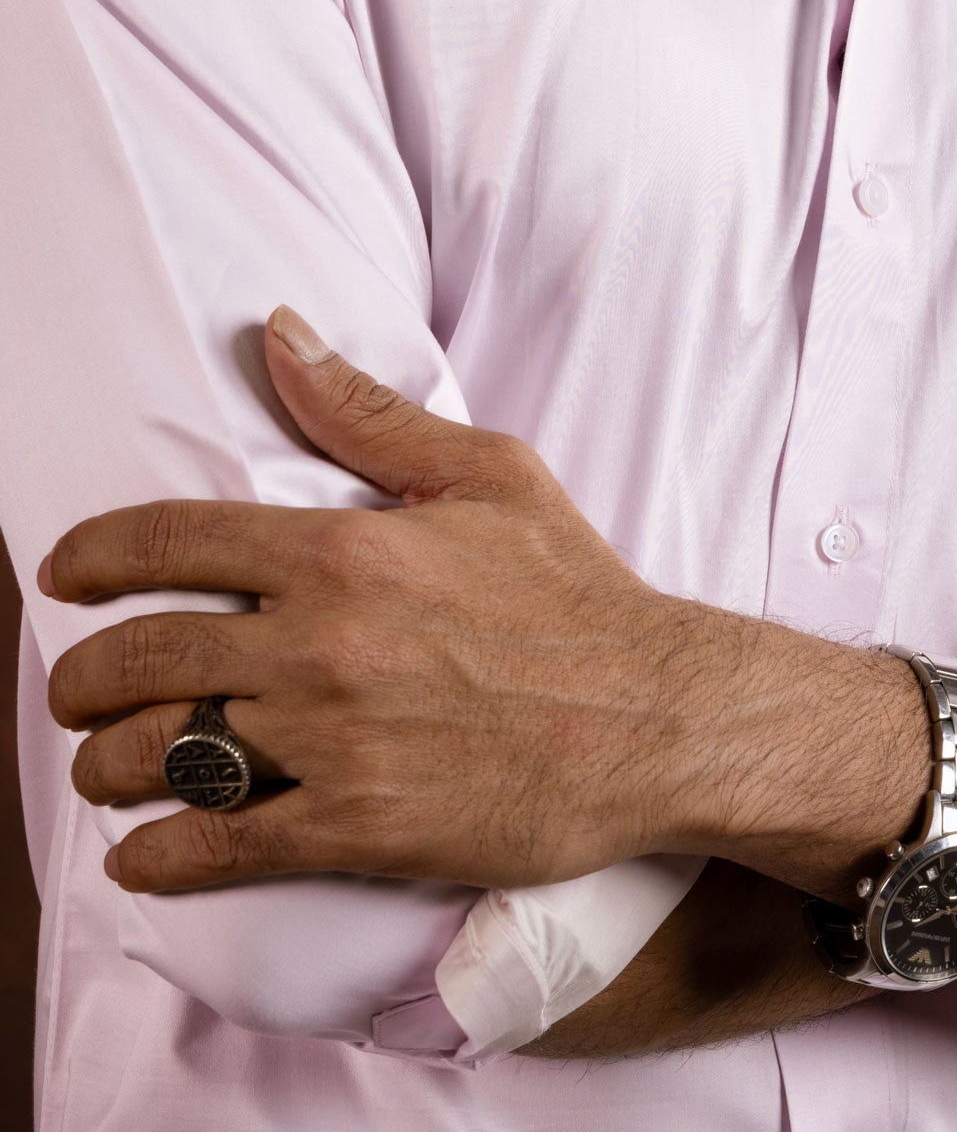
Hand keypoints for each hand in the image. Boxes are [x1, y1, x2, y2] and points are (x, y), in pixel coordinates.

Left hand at [40, 305, 707, 893]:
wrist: (656, 715)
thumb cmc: (576, 590)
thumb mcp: (489, 473)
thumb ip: (369, 412)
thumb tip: (281, 334)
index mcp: (346, 549)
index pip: (173, 541)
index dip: (94, 555)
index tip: (64, 574)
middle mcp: (324, 642)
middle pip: (143, 656)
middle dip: (81, 677)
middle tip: (75, 691)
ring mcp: (335, 740)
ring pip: (163, 755)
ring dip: (107, 766)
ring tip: (104, 768)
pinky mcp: (358, 827)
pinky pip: (218, 846)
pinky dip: (160, 857)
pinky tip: (143, 857)